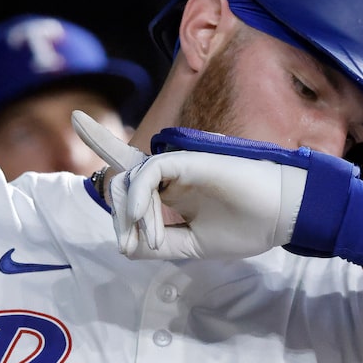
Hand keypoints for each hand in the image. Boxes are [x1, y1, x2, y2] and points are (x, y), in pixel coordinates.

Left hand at [71, 112, 312, 259]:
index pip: (129, 163)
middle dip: (123, 218)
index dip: (102, 140)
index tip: (76, 116)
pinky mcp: (189, 159)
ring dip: (135, 216)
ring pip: (130, 180)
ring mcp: (179, 162)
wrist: (286, 215)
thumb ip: (158, 244)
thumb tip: (123, 244)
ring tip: (158, 239)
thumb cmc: (248, 226)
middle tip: (143, 243)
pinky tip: (143, 221)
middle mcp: (171, 170)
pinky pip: (147, 173)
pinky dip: (139, 199)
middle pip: (121, 182)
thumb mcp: (194, 246)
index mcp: (172, 186)